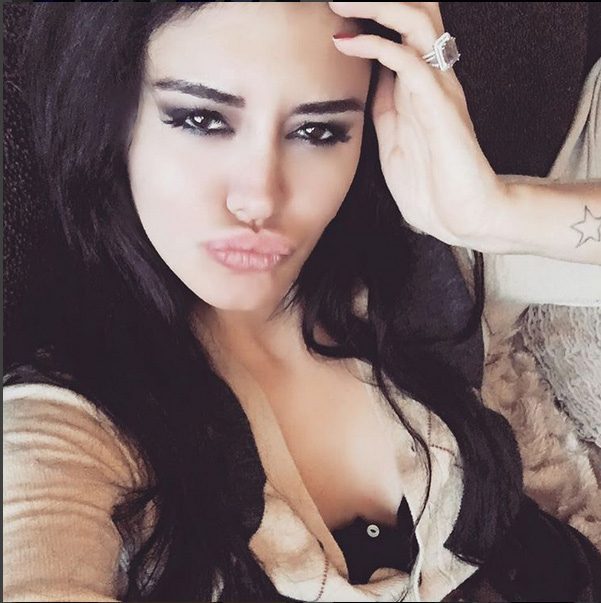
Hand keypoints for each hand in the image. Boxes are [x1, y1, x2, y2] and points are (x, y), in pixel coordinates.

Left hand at [328, 2, 507, 248]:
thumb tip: (371, 80)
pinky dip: (375, 46)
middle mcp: (433, 78)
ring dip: (377, 6)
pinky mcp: (439, 107)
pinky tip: (346, 42)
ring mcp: (438, 89)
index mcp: (419, 87)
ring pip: (417, 21)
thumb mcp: (393, 142)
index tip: (336, 11)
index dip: (374, 13)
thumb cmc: (430, 187)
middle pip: (418, 11)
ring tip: (341, 2)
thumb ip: (385, 109)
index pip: (403, 29)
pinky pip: (409, 61)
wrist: (460, 219)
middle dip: (379, 0)